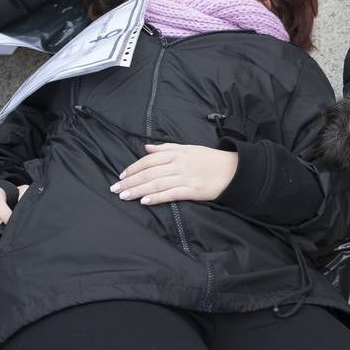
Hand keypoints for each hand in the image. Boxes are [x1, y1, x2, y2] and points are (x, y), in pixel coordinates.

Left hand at [110, 143, 235, 204]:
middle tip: (115, 189)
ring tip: (124, 196)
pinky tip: (145, 201)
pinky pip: (171, 194)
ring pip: (157, 184)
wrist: (234, 170)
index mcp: (177, 153)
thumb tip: (146, 147)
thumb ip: (166, 148)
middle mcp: (179, 164)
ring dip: (138, 190)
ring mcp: (186, 177)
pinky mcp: (194, 191)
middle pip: (149, 172)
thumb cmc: (210, 159)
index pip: (149, 159)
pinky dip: (157, 198)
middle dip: (130, 181)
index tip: (122, 176)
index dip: (134, 168)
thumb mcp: (188, 148)